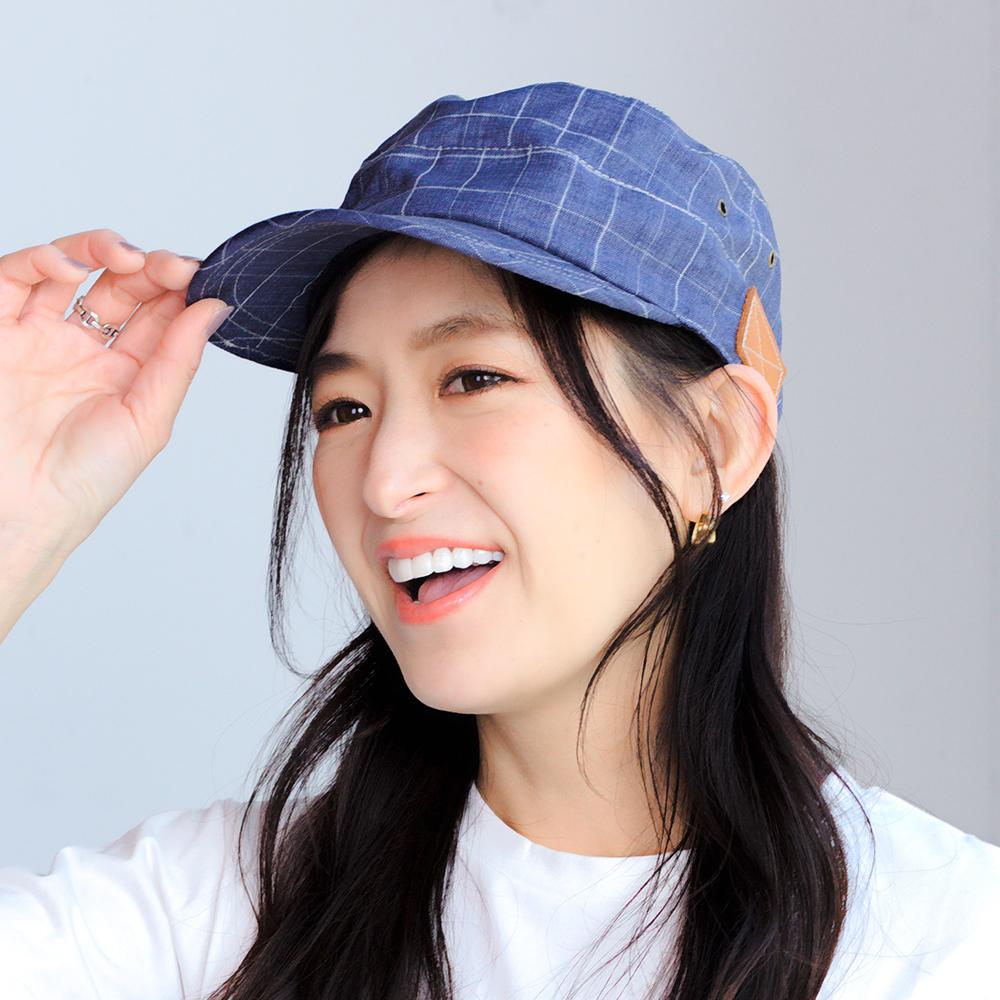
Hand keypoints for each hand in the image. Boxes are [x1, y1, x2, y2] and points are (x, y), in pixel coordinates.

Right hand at [0, 227, 230, 552]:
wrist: (16, 509)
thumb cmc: (82, 482)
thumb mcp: (148, 420)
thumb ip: (179, 360)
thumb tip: (215, 308)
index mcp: (124, 374)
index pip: (158, 316)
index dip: (180, 291)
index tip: (203, 277)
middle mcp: (82, 351)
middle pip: (120, 287)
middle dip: (151, 268)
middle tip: (174, 266)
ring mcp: (38, 336)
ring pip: (70, 270)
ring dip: (103, 250)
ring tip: (130, 258)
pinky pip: (15, 277)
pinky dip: (45, 259)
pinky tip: (75, 267)